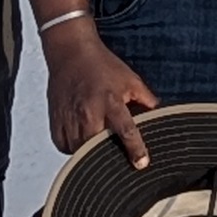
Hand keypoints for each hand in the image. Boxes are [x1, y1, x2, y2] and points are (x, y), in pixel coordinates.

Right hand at [46, 21, 158, 160]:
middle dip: (108, 154)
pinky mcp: (55, 121)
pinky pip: (64, 146)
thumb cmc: (100, 65)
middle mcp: (88, 112)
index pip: (126, 131)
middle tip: (116, 156)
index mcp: (110, 102)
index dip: (135, 150)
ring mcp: (69, 118)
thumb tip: (161, 116)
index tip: (141, 164)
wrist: (70, 52)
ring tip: (98, 143)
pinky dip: (73, 147)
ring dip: (90, 152)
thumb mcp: (130, 79)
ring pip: (80, 150)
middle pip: (98, 146)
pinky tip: (82, 138)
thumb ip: (146, 100)